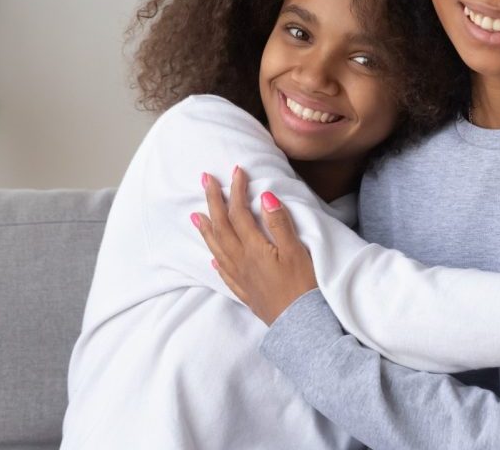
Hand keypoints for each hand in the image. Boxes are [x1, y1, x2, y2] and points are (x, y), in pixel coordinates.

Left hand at [192, 167, 318, 325]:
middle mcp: (241, 263)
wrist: (302, 327)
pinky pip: (224, 273)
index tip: (236, 171)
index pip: (239, 214)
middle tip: (205, 180)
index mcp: (253, 249)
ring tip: (195, 216)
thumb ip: (279, 224)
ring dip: (206, 230)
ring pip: (218, 249)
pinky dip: (217, 260)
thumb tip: (264, 197)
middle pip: (221, 227)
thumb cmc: (304, 288)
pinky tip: (213, 257)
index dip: (237, 191)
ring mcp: (242, 279)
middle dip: (213, 202)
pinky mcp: (246, 293)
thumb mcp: (297, 252)